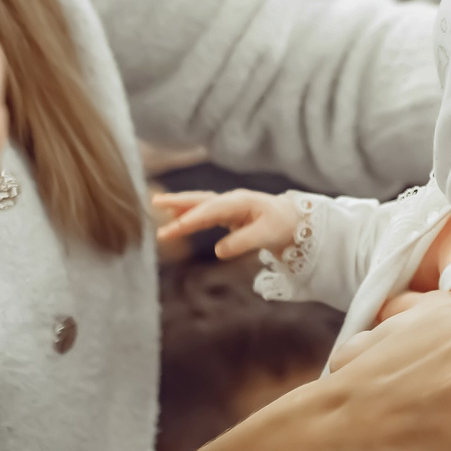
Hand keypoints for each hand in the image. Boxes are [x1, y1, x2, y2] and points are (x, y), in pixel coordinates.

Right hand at [153, 189, 296, 258]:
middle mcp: (232, 200)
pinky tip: (175, 216)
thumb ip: (243, 242)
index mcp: (241, 202)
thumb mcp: (266, 236)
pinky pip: (204, 211)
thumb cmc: (282, 226)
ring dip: (180, 204)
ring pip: (200, 203)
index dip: (193, 217)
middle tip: (156, 203)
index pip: (212, 209)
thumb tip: (219, 251)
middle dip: (179, 203)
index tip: (175, 226)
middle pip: (202, 200)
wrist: (294, 220)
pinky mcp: (228, 213)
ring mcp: (229, 205)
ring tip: (157, 203)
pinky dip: (189, 212)